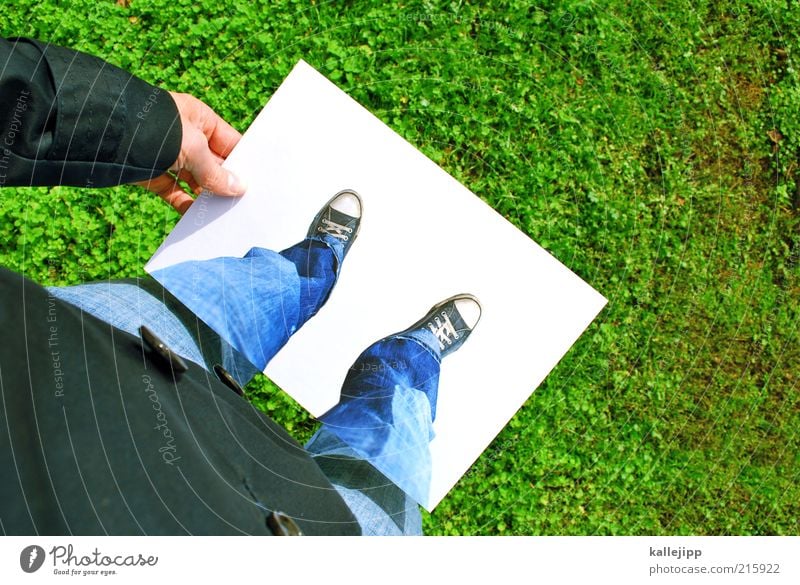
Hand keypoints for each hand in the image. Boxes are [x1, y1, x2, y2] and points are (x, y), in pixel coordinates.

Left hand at [136, 92, 245, 213]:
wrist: (109, 135)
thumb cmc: (157, 129)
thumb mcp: (195, 149)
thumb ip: (216, 172)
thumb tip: (238, 188)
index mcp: (199, 119)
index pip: (229, 142)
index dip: (242, 161)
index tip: (257, 181)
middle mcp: (185, 137)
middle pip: (213, 164)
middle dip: (226, 182)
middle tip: (244, 202)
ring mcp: (169, 157)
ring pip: (195, 181)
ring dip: (208, 196)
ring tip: (225, 213)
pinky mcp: (153, 175)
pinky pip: (175, 193)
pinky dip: (186, 205)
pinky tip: (199, 217)